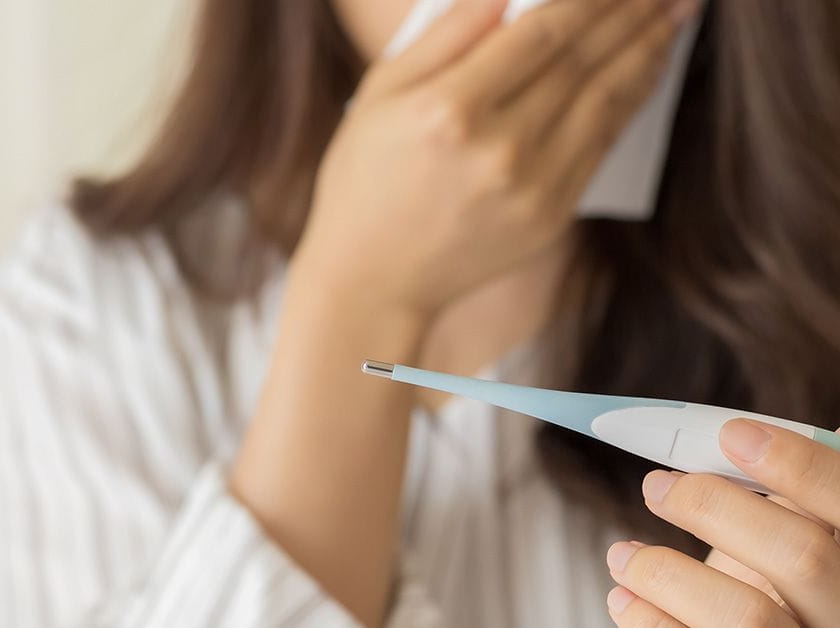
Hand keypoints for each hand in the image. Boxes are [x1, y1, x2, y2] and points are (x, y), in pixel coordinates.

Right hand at [292, 0, 697, 318]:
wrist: (373, 279)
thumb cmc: (365, 178)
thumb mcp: (380, 93)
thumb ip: (444, 35)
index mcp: (448, 111)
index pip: (541, 31)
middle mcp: (497, 149)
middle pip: (583, 60)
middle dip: (632, 10)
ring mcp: (531, 187)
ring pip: (606, 99)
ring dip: (647, 48)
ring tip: (673, 12)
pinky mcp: (551, 216)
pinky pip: (602, 143)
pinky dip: (630, 99)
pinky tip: (645, 67)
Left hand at [605, 419, 839, 626]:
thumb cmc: (772, 575)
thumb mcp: (790, 529)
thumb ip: (784, 492)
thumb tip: (741, 431)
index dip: (798, 466)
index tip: (733, 434)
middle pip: (800, 556)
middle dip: (716, 509)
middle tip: (656, 485)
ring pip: (744, 615)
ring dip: (666, 573)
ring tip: (622, 554)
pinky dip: (649, 621)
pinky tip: (624, 597)